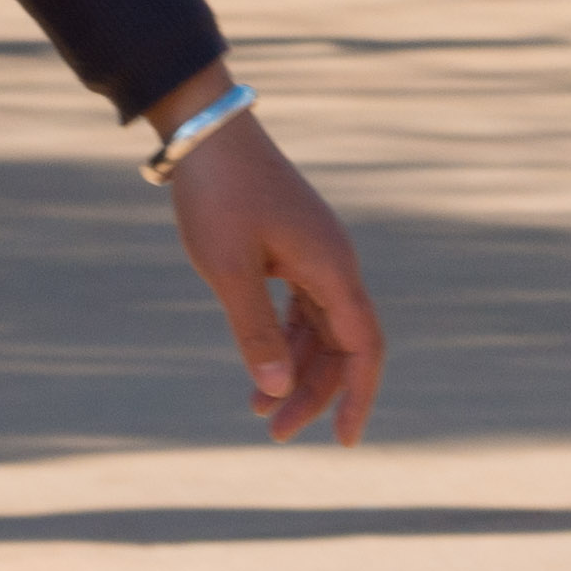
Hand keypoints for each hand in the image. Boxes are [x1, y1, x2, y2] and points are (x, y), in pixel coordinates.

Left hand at [149, 75, 382, 446]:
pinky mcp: (294, 248)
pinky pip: (302, 308)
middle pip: (342, 346)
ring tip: (258, 412)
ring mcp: (316, 254)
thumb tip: (277, 391)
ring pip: (320, 330)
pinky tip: (260, 370)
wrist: (206, 128)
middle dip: (314, 394)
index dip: (359, 397)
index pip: (364, 348)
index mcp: (332, 268)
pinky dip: (285, 342)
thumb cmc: (217, 195)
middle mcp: (335, 263)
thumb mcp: (229, 271)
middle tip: (275, 434)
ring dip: (296, 373)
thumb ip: (256, 333)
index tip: (345, 441)